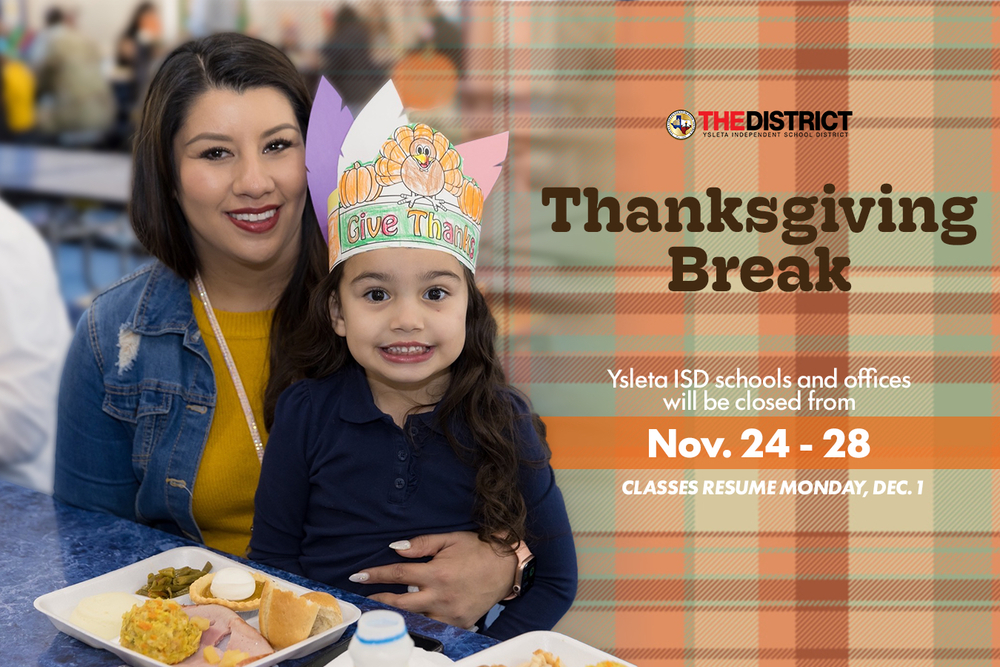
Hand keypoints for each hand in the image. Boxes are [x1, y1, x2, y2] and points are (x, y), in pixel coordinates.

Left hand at [351, 531, 516, 628]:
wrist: (507, 565)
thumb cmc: (478, 549)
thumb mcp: (449, 539)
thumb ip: (421, 544)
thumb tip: (395, 549)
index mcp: (437, 573)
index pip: (398, 574)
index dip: (375, 575)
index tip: (358, 576)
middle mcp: (441, 596)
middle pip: (400, 603)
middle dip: (379, 600)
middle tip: (365, 598)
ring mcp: (450, 613)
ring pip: (416, 619)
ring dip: (398, 615)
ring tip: (383, 612)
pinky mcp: (459, 623)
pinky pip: (434, 627)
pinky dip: (421, 623)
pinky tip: (411, 619)